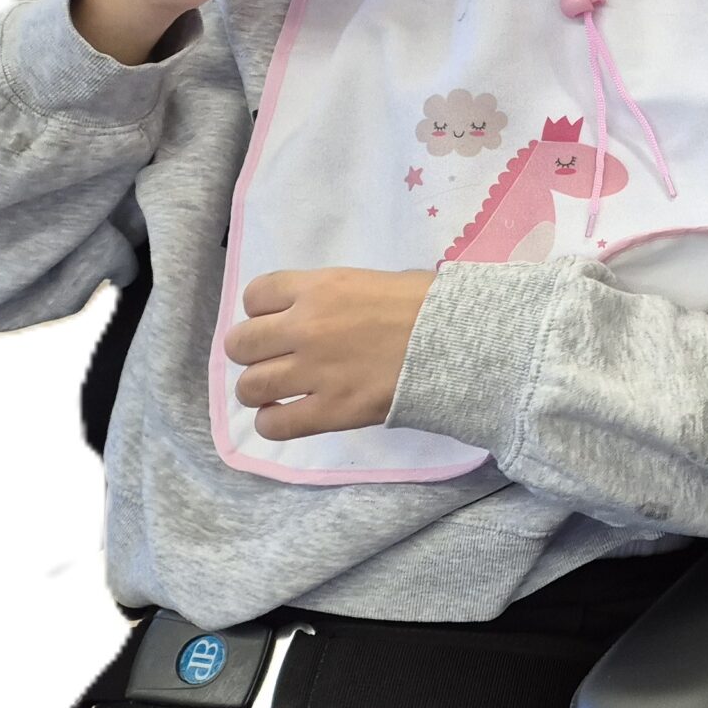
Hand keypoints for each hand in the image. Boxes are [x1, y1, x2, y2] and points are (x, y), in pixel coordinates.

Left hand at [225, 268, 435, 439]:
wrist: (466, 342)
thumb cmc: (434, 305)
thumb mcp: (382, 281)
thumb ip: (342, 296)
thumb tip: (331, 313)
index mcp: (321, 288)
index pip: (256, 295)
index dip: (263, 311)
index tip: (279, 321)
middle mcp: (307, 327)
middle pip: (241, 343)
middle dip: (253, 352)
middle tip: (276, 359)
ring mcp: (315, 372)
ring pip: (249, 386)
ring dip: (260, 389)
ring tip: (280, 392)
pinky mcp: (331, 411)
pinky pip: (274, 425)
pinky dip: (273, 422)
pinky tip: (288, 415)